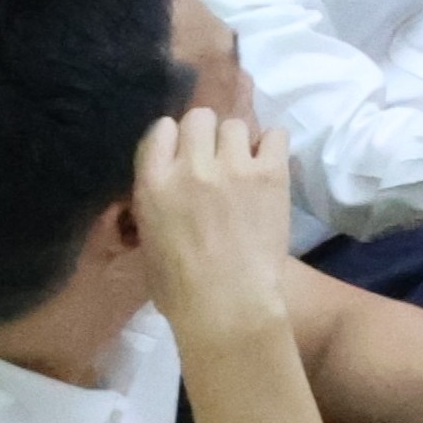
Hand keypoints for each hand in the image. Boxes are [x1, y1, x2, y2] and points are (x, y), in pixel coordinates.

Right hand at [126, 109, 299, 350]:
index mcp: (152, 182)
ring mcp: (232, 167)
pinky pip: (275, 135)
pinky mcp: (269, 174)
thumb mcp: (147, 238)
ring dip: (238, 143)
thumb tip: (167, 185)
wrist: (227, 305)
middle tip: (215, 161)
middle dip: (206, 135)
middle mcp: (191, 166)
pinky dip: (271, 146)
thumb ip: (155, 200)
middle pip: (199, 118)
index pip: (161, 129)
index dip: (175, 140)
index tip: (184, 156)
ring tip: (243, 169)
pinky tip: (268, 167)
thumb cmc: (179, 288)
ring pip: (235, 125)